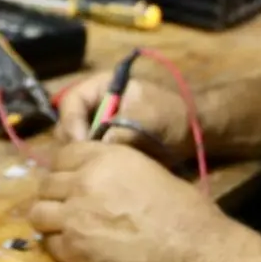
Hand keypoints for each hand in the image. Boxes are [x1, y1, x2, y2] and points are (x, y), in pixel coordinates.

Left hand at [28, 141, 224, 261]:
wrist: (192, 249)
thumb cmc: (184, 208)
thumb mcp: (147, 169)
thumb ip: (113, 169)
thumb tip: (98, 178)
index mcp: (105, 157)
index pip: (63, 154)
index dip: (65, 168)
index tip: (71, 179)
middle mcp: (83, 181)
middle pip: (46, 183)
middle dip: (55, 194)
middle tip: (68, 206)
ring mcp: (75, 216)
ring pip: (38, 213)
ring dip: (49, 218)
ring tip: (64, 226)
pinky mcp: (75, 249)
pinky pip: (50, 244)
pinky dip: (58, 245)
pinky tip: (74, 247)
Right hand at [54, 69, 193, 164]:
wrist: (193, 133)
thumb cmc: (173, 115)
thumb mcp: (150, 117)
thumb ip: (125, 127)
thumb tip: (102, 144)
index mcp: (101, 87)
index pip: (71, 101)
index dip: (71, 122)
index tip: (82, 143)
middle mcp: (93, 106)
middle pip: (66, 124)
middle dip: (73, 142)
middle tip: (86, 160)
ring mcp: (97, 127)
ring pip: (73, 144)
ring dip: (80, 156)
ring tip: (95, 168)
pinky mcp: (104, 147)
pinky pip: (86, 156)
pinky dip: (89, 165)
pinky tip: (100, 174)